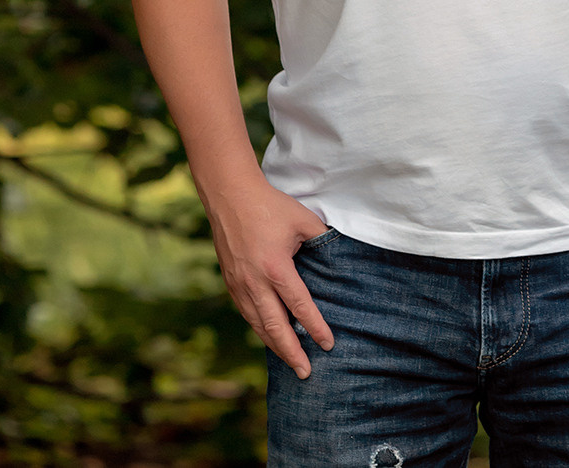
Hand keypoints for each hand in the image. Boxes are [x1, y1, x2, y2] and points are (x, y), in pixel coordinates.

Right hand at [208, 180, 333, 377]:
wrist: (230, 196)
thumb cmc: (269, 205)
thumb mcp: (302, 219)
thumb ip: (322, 240)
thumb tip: (339, 256)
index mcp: (276, 268)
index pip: (300, 306)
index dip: (315, 327)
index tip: (328, 344)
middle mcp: (256, 282)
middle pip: (276, 327)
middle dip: (292, 352)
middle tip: (305, 372)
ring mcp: (240, 285)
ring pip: (258, 324)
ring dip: (274, 346)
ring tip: (290, 362)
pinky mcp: (230, 282)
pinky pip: (246, 314)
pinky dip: (259, 330)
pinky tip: (268, 337)